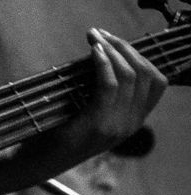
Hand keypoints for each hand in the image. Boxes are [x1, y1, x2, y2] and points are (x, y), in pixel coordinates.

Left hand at [41, 28, 165, 171]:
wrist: (37, 161)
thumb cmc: (59, 130)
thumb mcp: (91, 111)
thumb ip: (105, 91)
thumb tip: (105, 52)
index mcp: (133, 120)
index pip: (157, 82)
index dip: (140, 56)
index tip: (116, 41)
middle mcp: (130, 124)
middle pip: (146, 74)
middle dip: (125, 47)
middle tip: (102, 34)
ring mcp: (116, 126)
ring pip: (130, 75)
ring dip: (112, 49)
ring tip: (94, 37)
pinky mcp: (96, 124)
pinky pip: (109, 85)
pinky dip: (103, 62)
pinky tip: (93, 50)